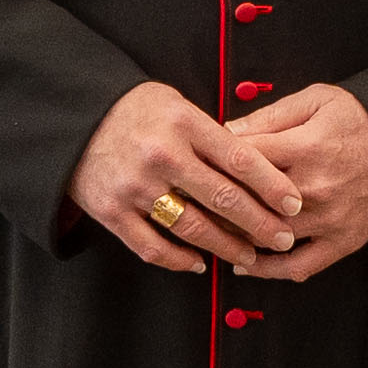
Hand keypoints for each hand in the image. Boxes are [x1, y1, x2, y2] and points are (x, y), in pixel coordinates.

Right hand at [67, 80, 301, 272]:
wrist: (73, 119)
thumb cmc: (135, 111)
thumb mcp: (176, 105)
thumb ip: (213, 135)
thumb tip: (260, 168)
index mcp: (183, 123)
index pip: (240, 158)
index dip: (272, 186)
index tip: (294, 204)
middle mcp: (162, 155)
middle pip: (223, 198)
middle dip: (259, 224)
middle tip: (282, 238)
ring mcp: (135, 187)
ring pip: (193, 228)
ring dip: (226, 246)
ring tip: (249, 255)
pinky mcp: (112, 212)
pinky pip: (152, 247)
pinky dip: (179, 260)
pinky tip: (199, 263)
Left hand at [214, 86, 367, 279]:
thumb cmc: (364, 120)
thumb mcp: (318, 100)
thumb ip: (270, 116)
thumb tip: (226, 130)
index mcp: (306, 147)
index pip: (243, 159)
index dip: (213, 161)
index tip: (195, 163)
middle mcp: (314, 188)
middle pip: (249, 203)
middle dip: (214, 203)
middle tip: (191, 202)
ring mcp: (328, 220)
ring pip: (267, 237)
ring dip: (234, 238)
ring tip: (209, 233)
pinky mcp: (342, 242)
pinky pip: (299, 266)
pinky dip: (268, 270)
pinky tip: (245, 265)